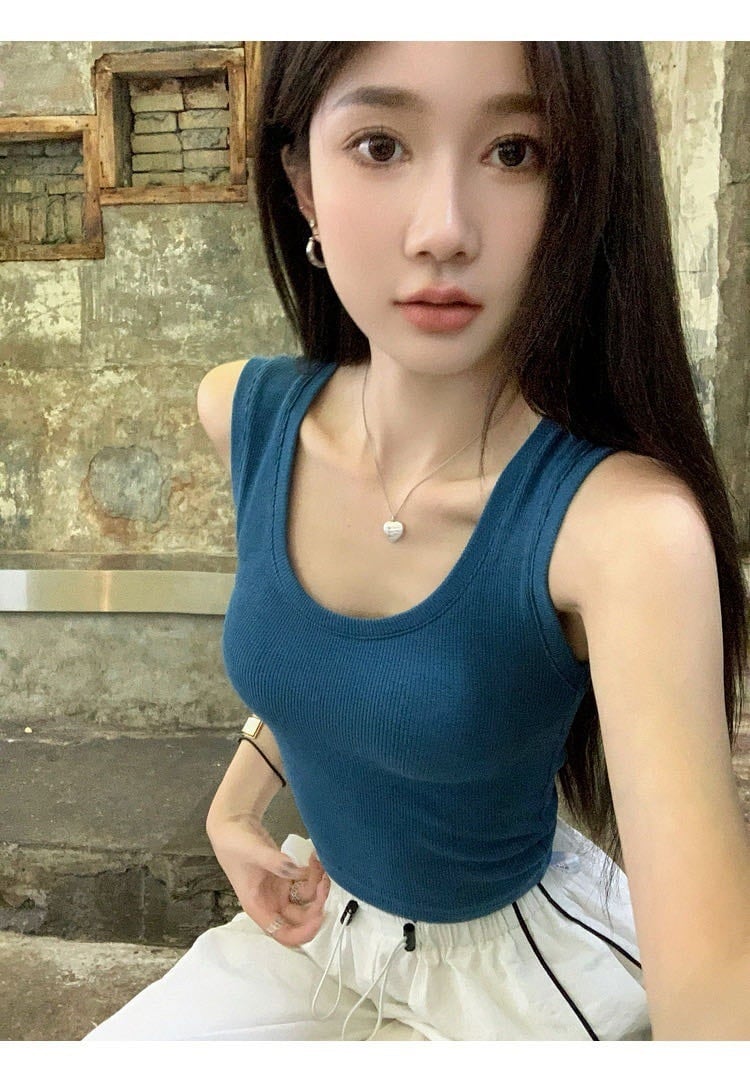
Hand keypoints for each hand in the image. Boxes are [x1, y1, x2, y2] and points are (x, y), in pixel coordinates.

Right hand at [207, 814, 330, 946]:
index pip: (284, 933)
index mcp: (258, 906)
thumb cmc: (233, 843)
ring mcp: (279, 889)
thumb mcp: (252, 852)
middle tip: (324, 883)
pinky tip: (315, 858)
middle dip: (317, 904)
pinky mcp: (286, 876)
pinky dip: (314, 873)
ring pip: (306, 899)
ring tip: (320, 864)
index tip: (320, 914)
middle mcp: (270, 902)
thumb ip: (276, 862)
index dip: (304, 931)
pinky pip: (306, 881)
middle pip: (301, 918)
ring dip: (318, 886)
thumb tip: (296, 871)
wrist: (232, 825)